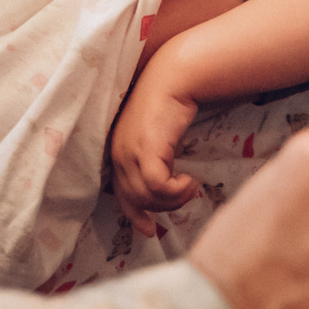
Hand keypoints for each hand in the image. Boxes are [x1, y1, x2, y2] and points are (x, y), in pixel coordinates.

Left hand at [110, 69, 201, 210]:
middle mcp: (119, 154)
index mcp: (118, 152)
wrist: (174, 78)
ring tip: (190, 186)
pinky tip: (190, 180)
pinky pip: (158, 186)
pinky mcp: (146, 149)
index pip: (120, 194)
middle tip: (185, 197)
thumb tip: (164, 186)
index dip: (134, 215)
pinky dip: (176, 191)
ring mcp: (129, 151)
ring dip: (173, 199)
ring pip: (148, 196)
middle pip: (135, 200)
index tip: (149, 230)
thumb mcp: (156, 136)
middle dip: (162, 207)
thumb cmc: (169, 104)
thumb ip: (154, 159)